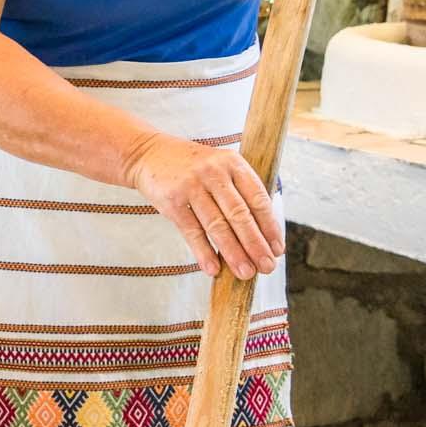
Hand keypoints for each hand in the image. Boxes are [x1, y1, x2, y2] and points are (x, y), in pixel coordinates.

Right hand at [123, 132, 283, 281]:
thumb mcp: (219, 167)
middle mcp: (214, 172)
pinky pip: (192, 231)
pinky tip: (214, 269)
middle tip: (267, 267)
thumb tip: (261, 235)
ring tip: (245, 273)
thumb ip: (239, 191)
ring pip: (217, 225)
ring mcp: (191, 186)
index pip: (257, 199)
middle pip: (239, 214)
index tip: (277, 249)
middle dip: (255, 244)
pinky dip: (203, 252)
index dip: (269, 226)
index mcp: (232, 163)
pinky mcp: (171, 200)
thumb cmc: (191, 167)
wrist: (148, 153)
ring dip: (233, 253)